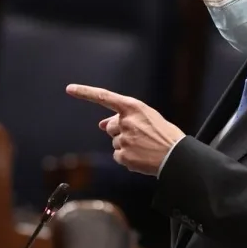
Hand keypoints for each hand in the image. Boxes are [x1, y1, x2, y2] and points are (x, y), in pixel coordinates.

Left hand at [66, 84, 184, 175]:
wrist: (176, 155)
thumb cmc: (163, 134)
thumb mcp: (146, 118)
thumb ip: (123, 118)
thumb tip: (101, 124)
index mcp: (133, 107)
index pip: (104, 97)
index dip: (85, 92)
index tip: (70, 89)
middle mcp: (126, 121)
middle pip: (110, 127)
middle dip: (119, 131)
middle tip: (141, 136)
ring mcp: (124, 139)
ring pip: (115, 142)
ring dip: (126, 145)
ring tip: (145, 147)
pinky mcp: (124, 156)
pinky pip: (118, 156)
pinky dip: (127, 158)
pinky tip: (141, 157)